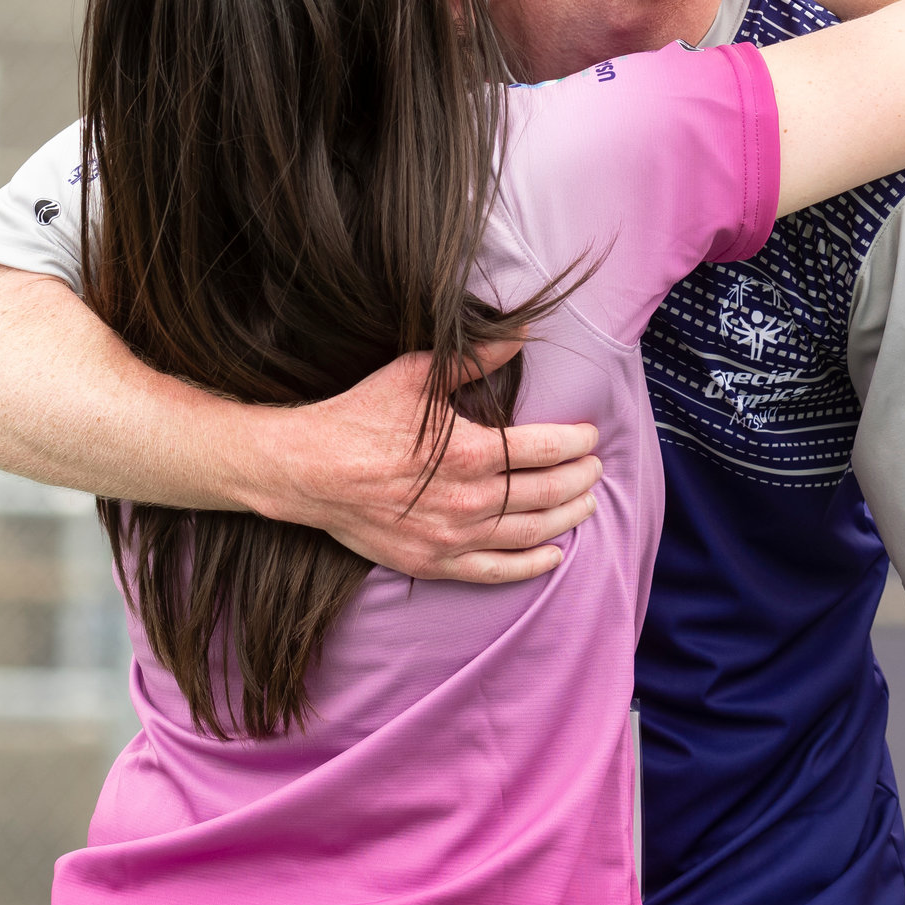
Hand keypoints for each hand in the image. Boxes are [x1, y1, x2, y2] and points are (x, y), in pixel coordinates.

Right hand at [240, 343, 601, 583]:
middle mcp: (470, 499)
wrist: (309, 470)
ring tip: (585, 504)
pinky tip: (553, 554)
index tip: (590, 436)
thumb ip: (474, 358)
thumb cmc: (361, 416)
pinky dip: (531, 565)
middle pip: (548, 492)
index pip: (547, 449)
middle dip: (581, 479)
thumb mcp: (416, 374)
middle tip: (595, 468)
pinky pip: (497, 571)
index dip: (577, 442)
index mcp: (471, 451)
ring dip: (567, 518)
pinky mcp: (435, 562)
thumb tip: (519, 333)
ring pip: (531, 532)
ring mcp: (453, 537)